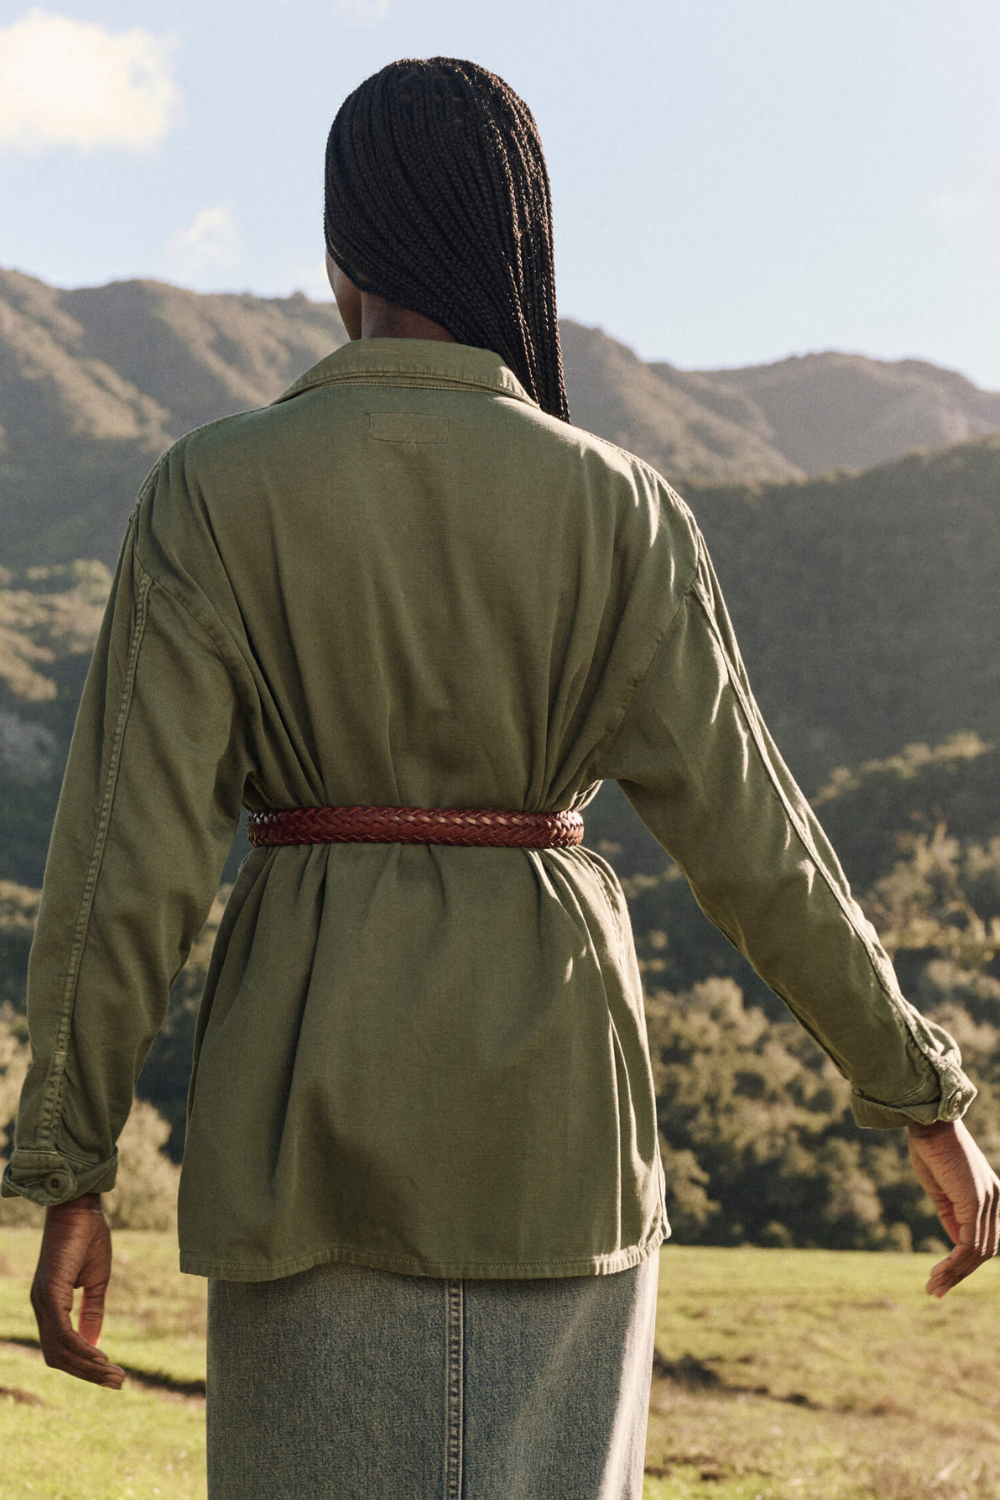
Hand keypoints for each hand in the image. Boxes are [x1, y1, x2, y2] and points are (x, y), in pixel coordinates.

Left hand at [30, 1193, 125, 1388]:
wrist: (81, 1205)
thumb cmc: (89, 1234)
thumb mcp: (96, 1279)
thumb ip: (93, 1310)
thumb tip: (93, 1344)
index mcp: (50, 1302)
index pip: (61, 1347)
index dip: (84, 1365)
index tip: (111, 1373)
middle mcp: (40, 1305)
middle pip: (58, 1357)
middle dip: (88, 1373)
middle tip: (118, 1382)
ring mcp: (42, 1301)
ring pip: (59, 1351)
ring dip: (87, 1367)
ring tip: (114, 1375)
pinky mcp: (50, 1293)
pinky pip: (63, 1333)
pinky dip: (81, 1350)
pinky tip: (100, 1356)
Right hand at [907, 1119, 999, 1297]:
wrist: (929, 1124)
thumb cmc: (931, 1150)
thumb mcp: (942, 1190)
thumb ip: (953, 1215)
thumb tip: (958, 1244)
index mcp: (992, 1198)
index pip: (986, 1241)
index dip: (965, 1264)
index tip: (941, 1279)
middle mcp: (997, 1202)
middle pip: (985, 1251)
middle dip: (960, 1274)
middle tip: (934, 1290)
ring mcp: (989, 1202)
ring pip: (977, 1252)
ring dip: (954, 1273)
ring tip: (932, 1286)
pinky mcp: (976, 1201)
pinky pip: (968, 1243)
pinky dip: (954, 1262)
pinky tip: (939, 1272)